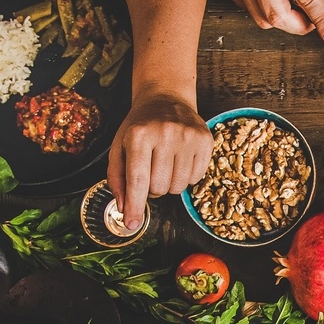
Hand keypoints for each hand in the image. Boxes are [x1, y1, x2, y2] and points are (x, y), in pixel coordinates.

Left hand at [108, 94, 211, 230]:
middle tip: (151, 173)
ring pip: (179, 187)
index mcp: (139, 134)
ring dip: (170, 184)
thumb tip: (125, 208)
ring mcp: (189, 137)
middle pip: (159, 187)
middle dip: (153, 189)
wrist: (167, 99)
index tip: (132, 224)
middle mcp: (166, 134)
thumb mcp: (119, 146)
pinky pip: (196, 179)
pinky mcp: (205, 141)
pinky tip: (180, 161)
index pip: (137, 179)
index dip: (135, 205)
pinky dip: (186, 177)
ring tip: (165, 165)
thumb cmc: (140, 127)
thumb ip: (117, 178)